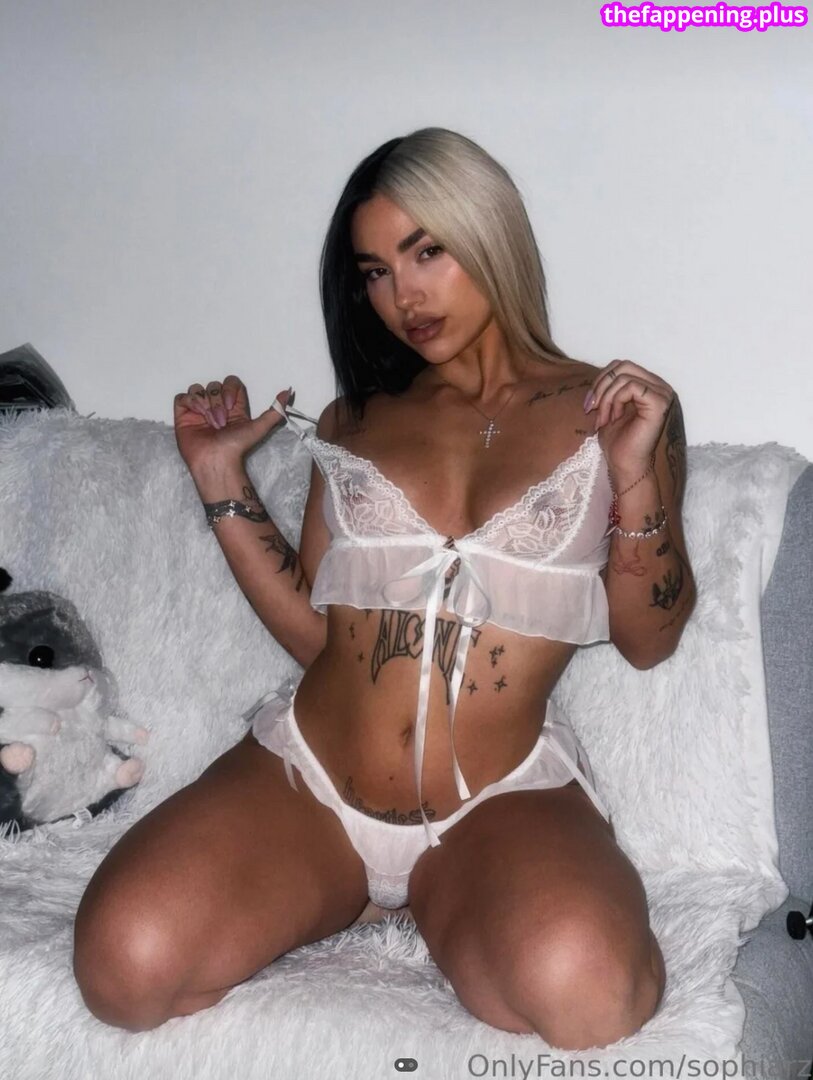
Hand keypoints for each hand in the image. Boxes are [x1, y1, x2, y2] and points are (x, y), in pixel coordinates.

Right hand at [173, 375, 292, 475]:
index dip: (231, 389)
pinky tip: (197, 414)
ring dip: (204, 403)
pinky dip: (190, 401)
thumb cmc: (236, 447)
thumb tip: (288, 392)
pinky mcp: (183, 415)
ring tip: (208, 422)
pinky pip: (182, 397)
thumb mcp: (260, 427)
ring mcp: (199, 410)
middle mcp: (216, 405)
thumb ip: (275, 411)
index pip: (231, 383)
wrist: (217, 460)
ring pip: (198, 389)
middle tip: (221, 422)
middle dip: (218, 402)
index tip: (232, 406)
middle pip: (214, 385)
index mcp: (233, 406)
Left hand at [585, 359, 673, 481]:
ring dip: (606, 398)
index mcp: (649, 385)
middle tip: (592, 408)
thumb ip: (609, 388)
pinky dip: (616, 401)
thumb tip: (599, 376)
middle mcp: (659, 386)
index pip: (621, 365)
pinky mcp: (659, 402)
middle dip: (601, 386)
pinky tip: (614, 418)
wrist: (624, 465)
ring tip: (603, 419)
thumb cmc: (618, 441)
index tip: (589, 404)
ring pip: (623, 376)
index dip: (600, 380)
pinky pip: (630, 387)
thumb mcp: (609, 407)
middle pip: (623, 365)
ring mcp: (662, 393)